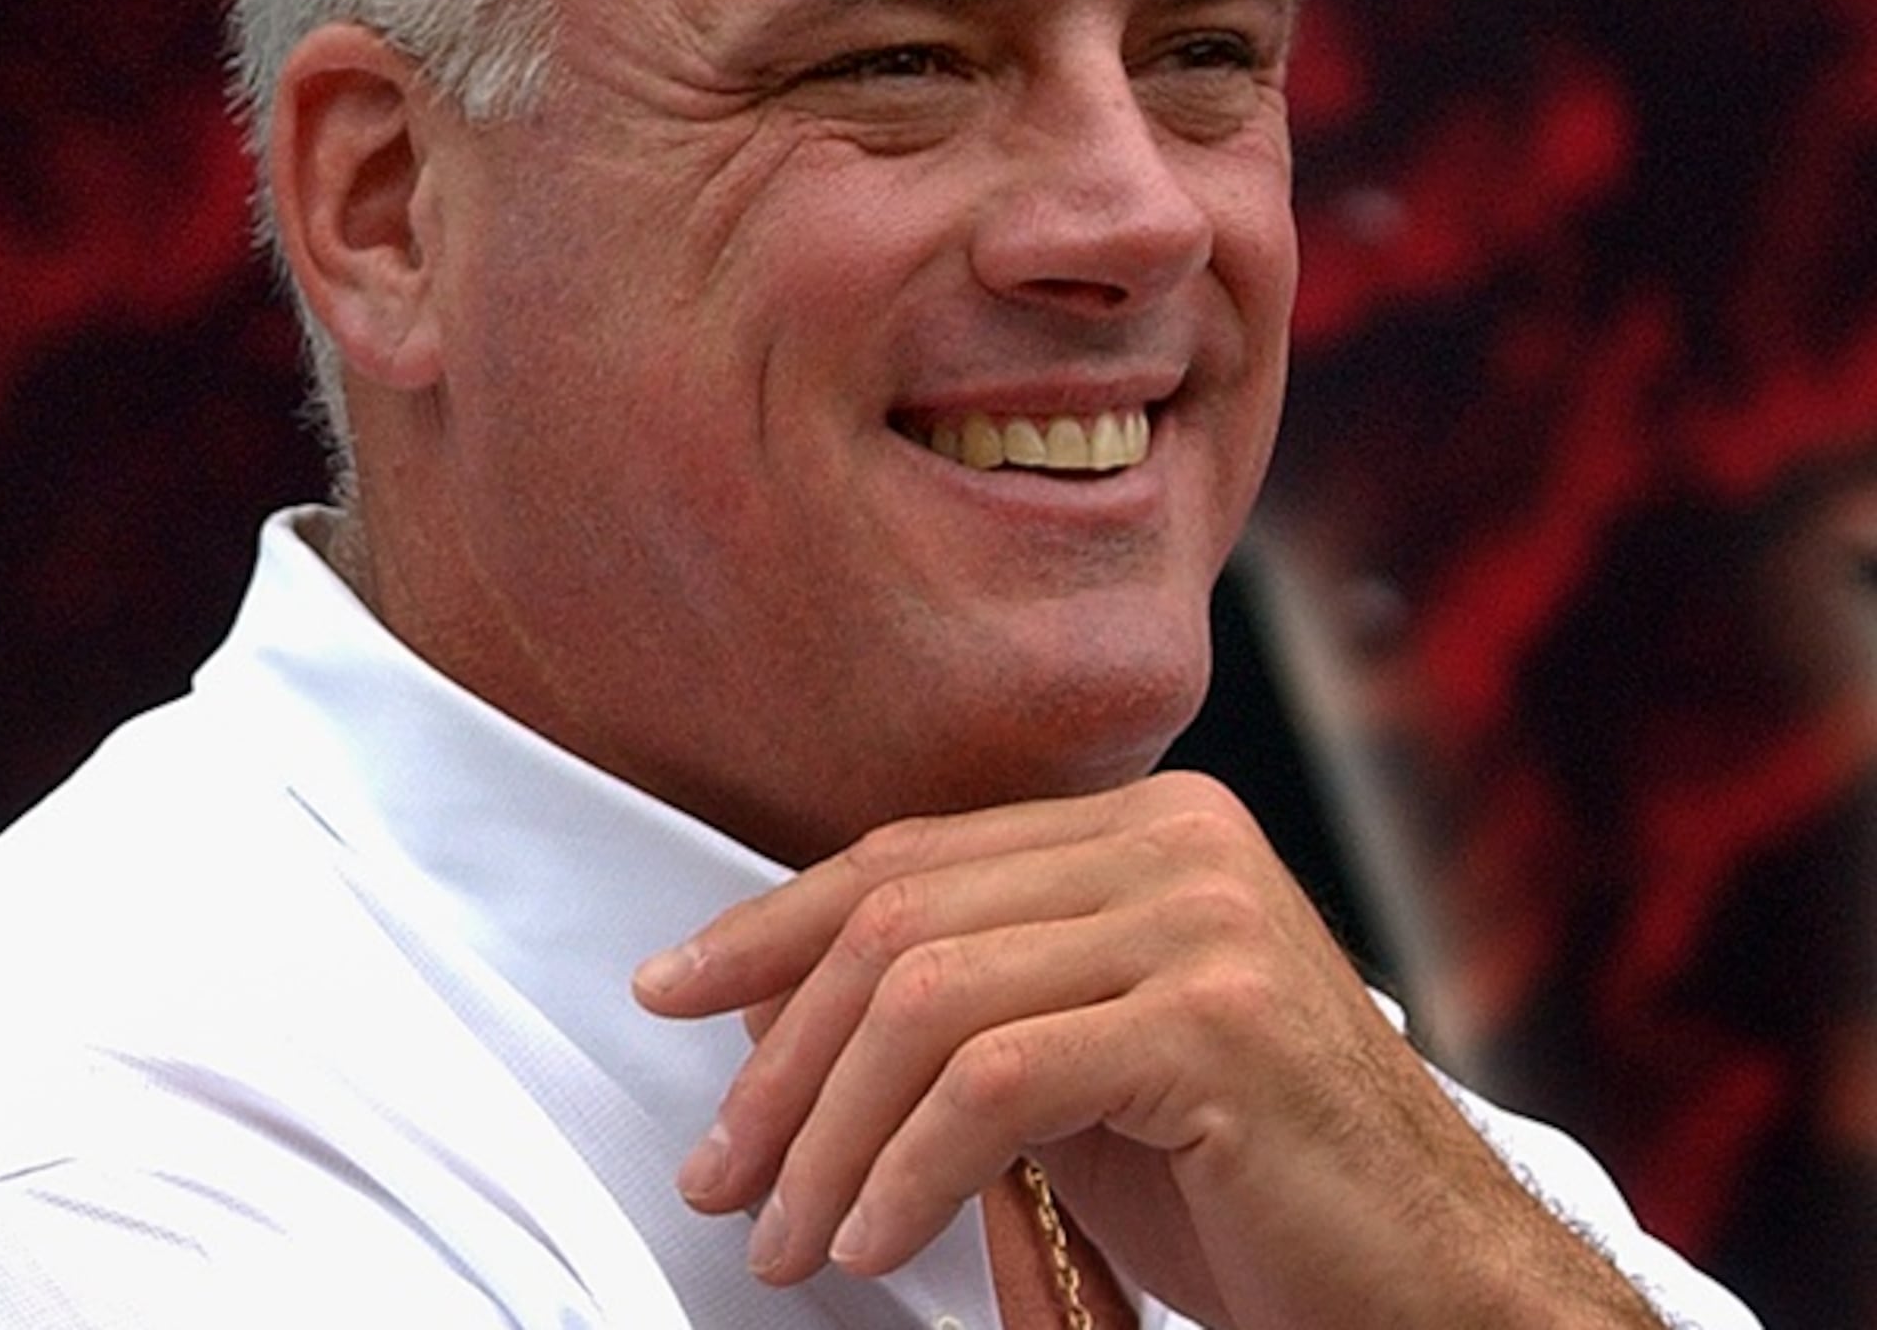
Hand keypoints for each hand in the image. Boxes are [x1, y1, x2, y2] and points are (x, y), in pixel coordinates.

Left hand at [629, 773, 1659, 1328]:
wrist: (1443, 1287)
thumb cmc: (1259, 1193)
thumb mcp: (1085, 1069)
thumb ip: (966, 1009)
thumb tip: (760, 1015)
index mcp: (1146, 826)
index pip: (906, 863)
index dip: (768, 931)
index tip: (667, 996)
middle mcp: (1178, 842)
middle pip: (897, 927)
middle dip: (778, 1060)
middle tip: (716, 1175)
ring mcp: (1206, 921)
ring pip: (926, 1005)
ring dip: (825, 1135)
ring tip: (779, 1239)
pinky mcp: (1220, 1022)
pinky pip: (995, 1086)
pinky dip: (906, 1172)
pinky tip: (869, 1239)